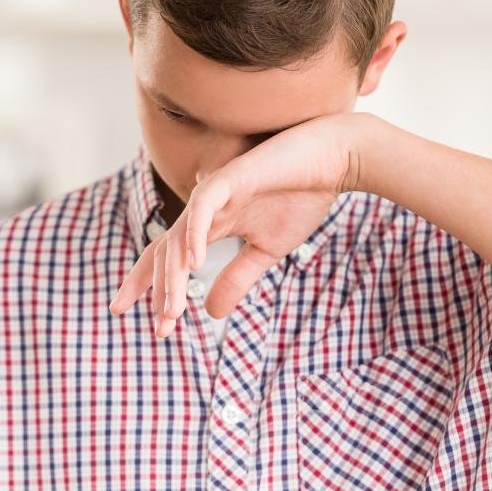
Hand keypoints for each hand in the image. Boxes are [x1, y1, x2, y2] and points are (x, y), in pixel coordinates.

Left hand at [111, 111, 381, 336]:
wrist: (335, 161)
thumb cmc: (301, 198)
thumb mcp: (265, 252)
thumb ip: (237, 279)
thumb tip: (211, 313)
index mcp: (209, 225)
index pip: (169, 258)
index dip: (155, 289)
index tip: (157, 329)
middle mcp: (204, 209)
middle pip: (166, 251)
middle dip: (159, 290)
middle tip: (161, 329)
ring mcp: (215, 191)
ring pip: (180, 236)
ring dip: (174, 275)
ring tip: (172, 310)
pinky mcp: (231, 177)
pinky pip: (203, 206)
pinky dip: (194, 234)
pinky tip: (195, 264)